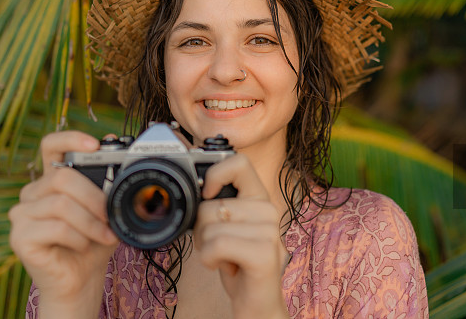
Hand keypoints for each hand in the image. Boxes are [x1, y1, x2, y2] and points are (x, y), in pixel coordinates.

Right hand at [8, 131, 118, 315]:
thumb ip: (107, 181)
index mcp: (51, 180)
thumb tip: (116, 145)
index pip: (51, 145)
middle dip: (94, 196)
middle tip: (109, 215)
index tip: (95, 144)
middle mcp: (32, 193)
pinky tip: (83, 246)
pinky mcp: (19, 237)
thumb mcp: (106, 209)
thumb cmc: (92, 242)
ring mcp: (21, 215)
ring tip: (103, 235)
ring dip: (90, 222)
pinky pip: (55, 228)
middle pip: (62, 176)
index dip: (70, 138)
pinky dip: (78, 237)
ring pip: (61, 204)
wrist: (81, 280)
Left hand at [193, 154, 289, 318]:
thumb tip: (196, 187)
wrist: (258, 303)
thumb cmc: (238, 264)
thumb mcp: (229, 227)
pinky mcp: (264, 253)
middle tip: (217, 246)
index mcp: (259, 198)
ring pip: (210, 226)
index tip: (207, 193)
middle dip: (200, 229)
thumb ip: (220, 204)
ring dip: (206, 248)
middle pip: (210, 204)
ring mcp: (269, 231)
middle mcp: (269, 210)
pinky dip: (210, 259)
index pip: (239, 161)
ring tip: (224, 257)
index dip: (215, 173)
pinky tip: (225, 267)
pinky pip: (217, 244)